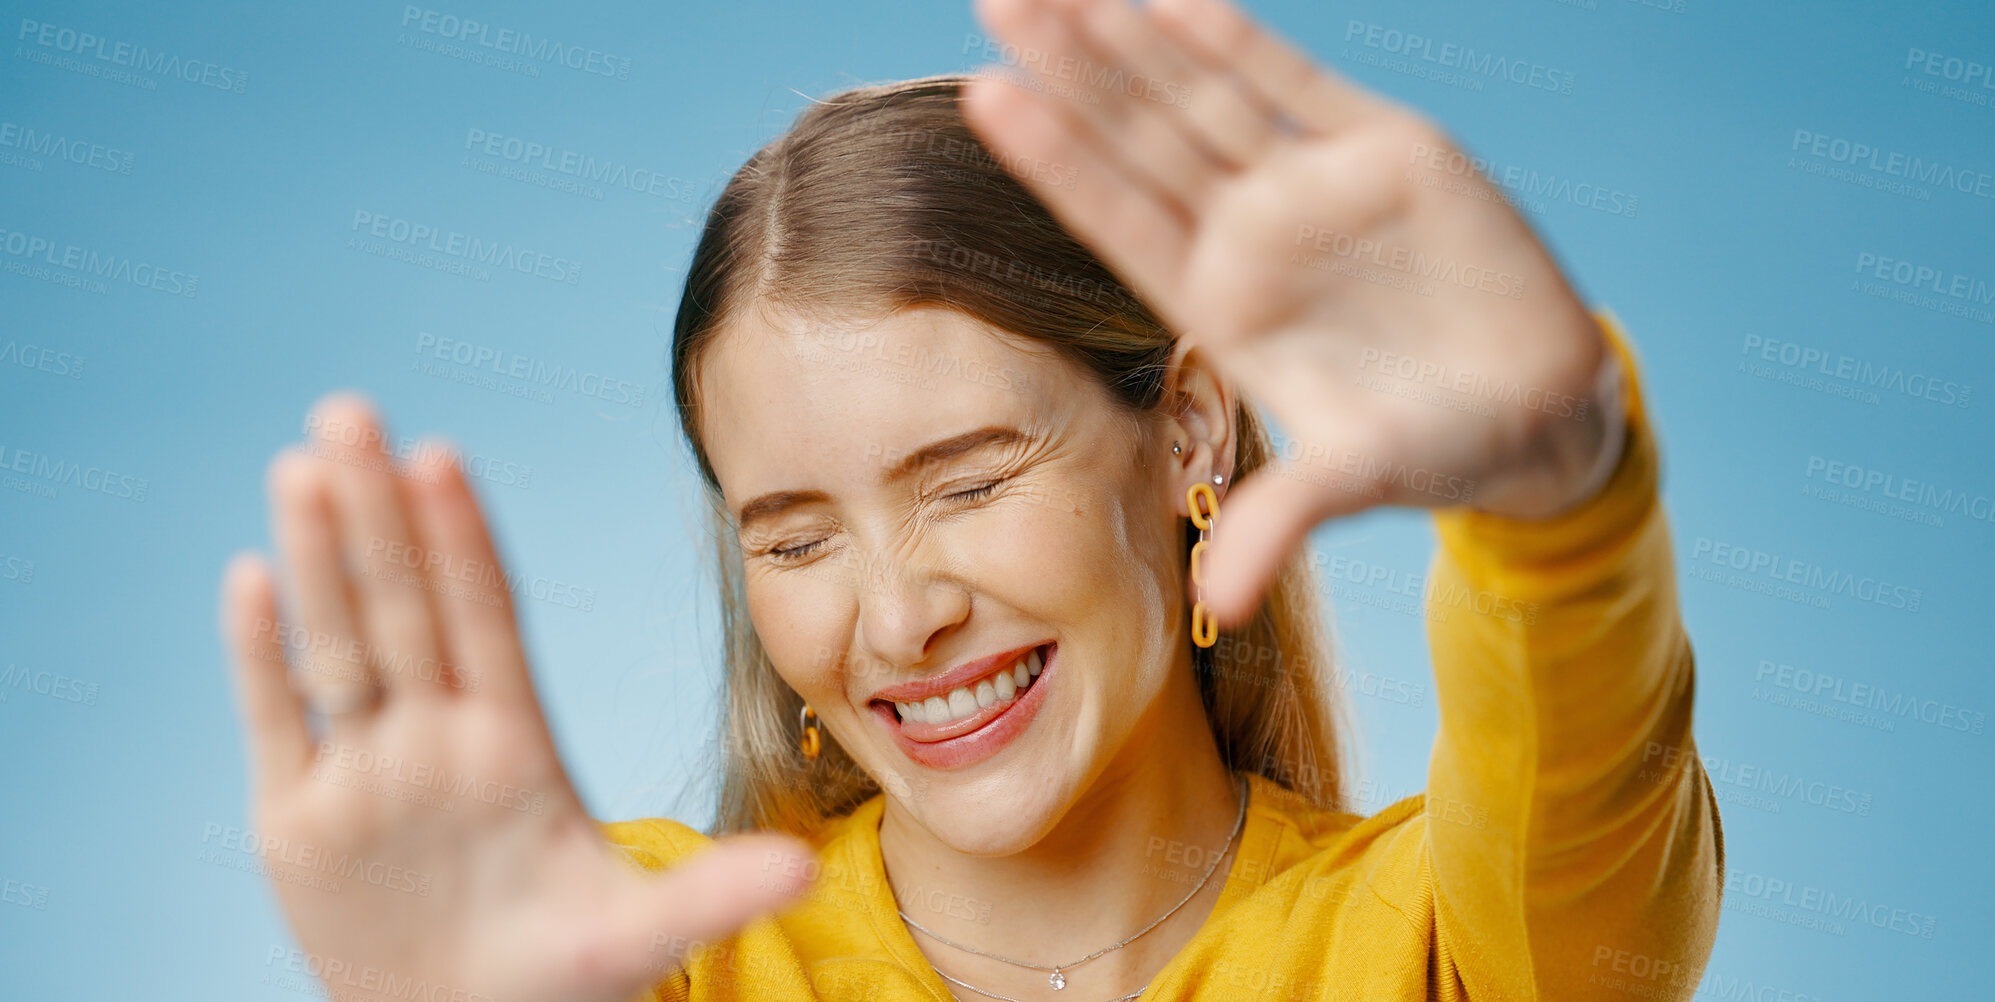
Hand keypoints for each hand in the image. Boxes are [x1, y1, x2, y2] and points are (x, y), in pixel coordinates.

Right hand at [219, 395, 815, 1001]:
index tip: (445, 458)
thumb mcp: (639, 937)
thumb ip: (711, 892)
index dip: (464, 544)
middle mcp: (436, 738)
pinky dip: (260, 657)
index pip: (487, 622)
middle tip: (350, 412)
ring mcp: (367, 773)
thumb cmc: (556, 975)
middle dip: (379, 513)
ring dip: (318, 558)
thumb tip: (805, 869)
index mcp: (516, 746)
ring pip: (338, 644)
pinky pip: (279, 722)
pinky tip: (249, 576)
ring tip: (303, 464)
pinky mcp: (300, 822)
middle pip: (405, 607)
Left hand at [959, 0, 1626, 625]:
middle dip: (1070, 74)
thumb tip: (1224, 604)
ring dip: (1132, 43)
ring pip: (1202, 99)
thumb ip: (1285, 521)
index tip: (984, 100)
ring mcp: (1309, 187)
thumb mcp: (1356, 479)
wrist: (1536, 410)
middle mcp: (1249, 236)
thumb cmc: (1432, 447)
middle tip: (998, 2)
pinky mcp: (1386, 150)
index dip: (1054, 162)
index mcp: (1219, 305)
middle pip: (1139, 141)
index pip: (1116, 220)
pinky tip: (1177, 4)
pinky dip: (1241, 42)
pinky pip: (1298, 84)